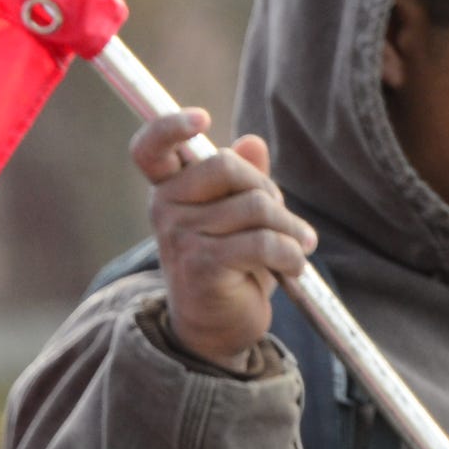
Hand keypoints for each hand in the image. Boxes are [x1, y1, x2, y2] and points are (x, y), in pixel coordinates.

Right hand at [134, 108, 316, 373]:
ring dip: (291, 228)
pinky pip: (263, 242)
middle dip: (268, 189)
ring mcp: (179, 237)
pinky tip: (295, 267)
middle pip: (227, 165)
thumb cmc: (229, 266)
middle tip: (283, 217)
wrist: (215, 330)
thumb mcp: (238, 217)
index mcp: (168, 190)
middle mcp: (164, 209)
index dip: (170, 126)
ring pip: (256, 206)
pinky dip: (291, 254)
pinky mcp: (203, 265)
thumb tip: (251, 141)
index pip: (150, 148)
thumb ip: (244, 179)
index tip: (202, 119)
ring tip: (299, 247)